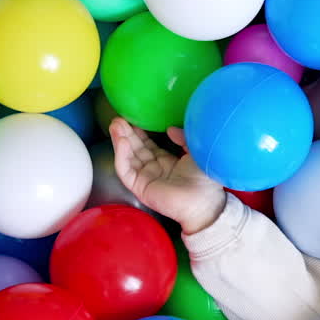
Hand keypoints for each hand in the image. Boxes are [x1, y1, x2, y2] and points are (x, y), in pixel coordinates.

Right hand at [110, 118, 226, 233]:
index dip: (139, 132)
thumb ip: (183, 138)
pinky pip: (126, 171)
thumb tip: (169, 129)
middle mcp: (154, 170)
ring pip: (128, 158)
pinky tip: (121, 142)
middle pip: (135, 150)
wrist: (204, 201)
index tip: (132, 118)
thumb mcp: (195, 151)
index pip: (148, 145)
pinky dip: (122, 156)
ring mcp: (146, 179)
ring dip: (120, 141)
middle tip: (118, 118)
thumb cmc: (205, 179)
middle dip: (126, 134)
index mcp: (168, 162)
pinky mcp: (140, 188)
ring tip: (115, 125)